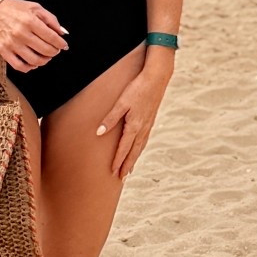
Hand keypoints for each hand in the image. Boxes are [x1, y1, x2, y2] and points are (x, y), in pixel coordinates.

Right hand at [0, 0, 67, 71]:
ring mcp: (12, 44)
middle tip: (55, 50)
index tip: (63, 45)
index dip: (61, 43)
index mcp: (30, 21)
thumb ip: (51, 19)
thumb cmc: (15, 8)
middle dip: (54, 52)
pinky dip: (29, 68)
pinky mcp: (4, 51)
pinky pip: (19, 66)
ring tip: (46, 56)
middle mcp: (21, 33)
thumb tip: (62, 33)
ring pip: (34, 61)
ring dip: (44, 61)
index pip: (52, 37)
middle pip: (45, 50)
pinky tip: (33, 63)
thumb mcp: (35, 7)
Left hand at [95, 55, 172, 177]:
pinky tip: (138, 149)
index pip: (124, 148)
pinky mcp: (151, 120)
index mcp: (134, 126)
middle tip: (121, 178)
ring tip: (129, 169)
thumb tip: (99, 133)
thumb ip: (110, 118)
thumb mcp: (121, 102)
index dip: (118, 161)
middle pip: (134, 152)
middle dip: (127, 165)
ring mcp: (148, 125)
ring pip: (140, 147)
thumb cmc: (138, 88)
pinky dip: (140, 149)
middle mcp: (142, 128)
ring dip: (134, 159)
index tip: (113, 172)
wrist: (157, 78)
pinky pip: (144, 140)